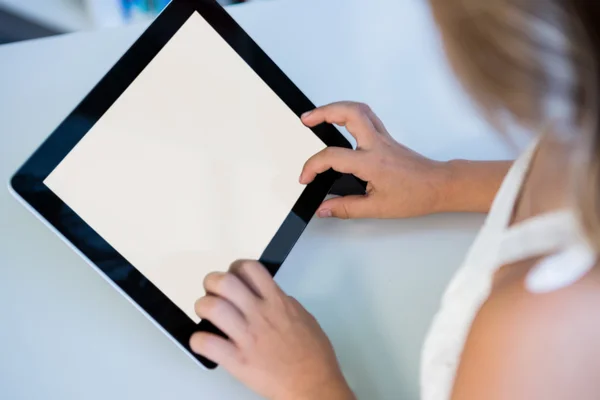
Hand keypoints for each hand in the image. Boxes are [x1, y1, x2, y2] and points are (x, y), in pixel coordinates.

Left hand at [190, 260, 353, 399]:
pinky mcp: (238, 360)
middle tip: (212, 292)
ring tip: (205, 314)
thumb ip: (283, 303)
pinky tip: (202, 341)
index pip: (250, 269)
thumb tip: (269, 296)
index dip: (235, 268)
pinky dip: (198, 340)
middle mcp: (260, 314)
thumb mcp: (304, 317)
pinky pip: (207, 343)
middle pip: (225, 282)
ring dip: (203, 307)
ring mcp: (248, 337)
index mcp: (277, 302)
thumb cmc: (314, 356)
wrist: (314, 385)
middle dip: (212, 282)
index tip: (232, 276)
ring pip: (212, 307)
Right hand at [300, 101, 449, 218]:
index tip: (306, 178)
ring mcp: (383, 137)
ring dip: (336, 107)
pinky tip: (341, 120)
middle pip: (349, 113)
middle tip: (307, 119)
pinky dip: (349, 113)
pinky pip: (366, 116)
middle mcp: (377, 144)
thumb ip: (346, 208)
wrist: (438, 185)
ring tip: (319, 114)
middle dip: (323, 112)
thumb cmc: (415, 195)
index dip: (313, 166)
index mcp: (372, 162)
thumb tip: (324, 208)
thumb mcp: (377, 208)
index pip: (333, 157)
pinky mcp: (386, 137)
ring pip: (358, 109)